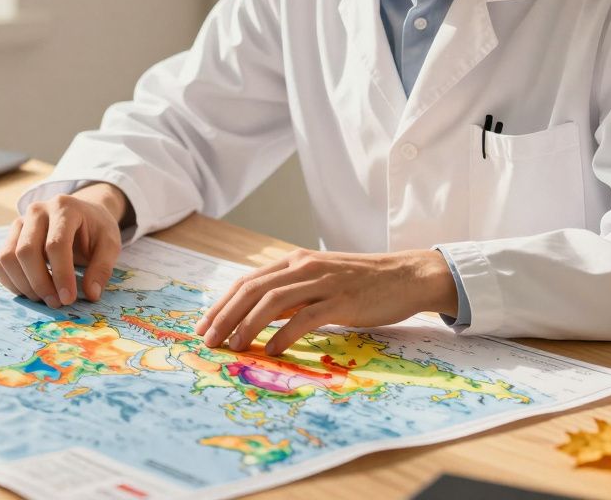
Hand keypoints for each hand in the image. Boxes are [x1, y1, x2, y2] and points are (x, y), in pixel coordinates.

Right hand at [0, 184, 129, 307]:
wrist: (83, 213)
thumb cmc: (96, 229)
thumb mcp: (111, 244)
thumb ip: (103, 268)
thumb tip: (91, 294)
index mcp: (64, 208)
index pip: (55, 244)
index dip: (61, 275)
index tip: (68, 299)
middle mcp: (37, 211)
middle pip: (26, 251)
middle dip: (40, 283)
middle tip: (57, 303)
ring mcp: (19, 222)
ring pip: (8, 258)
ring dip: (24, 285)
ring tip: (46, 298)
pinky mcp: (10, 236)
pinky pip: (0, 262)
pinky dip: (11, 282)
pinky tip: (32, 291)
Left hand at [194, 248, 456, 355]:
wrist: (406, 276)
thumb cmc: (361, 284)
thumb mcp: (318, 282)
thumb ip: (289, 295)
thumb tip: (256, 317)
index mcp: (294, 261)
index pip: (247, 281)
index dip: (221, 304)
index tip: (204, 327)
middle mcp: (303, 267)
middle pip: (252, 289)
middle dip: (225, 316)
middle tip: (208, 341)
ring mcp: (323, 282)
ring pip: (273, 301)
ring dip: (247, 325)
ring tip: (234, 347)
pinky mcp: (342, 301)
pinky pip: (305, 317)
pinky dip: (284, 334)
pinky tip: (272, 349)